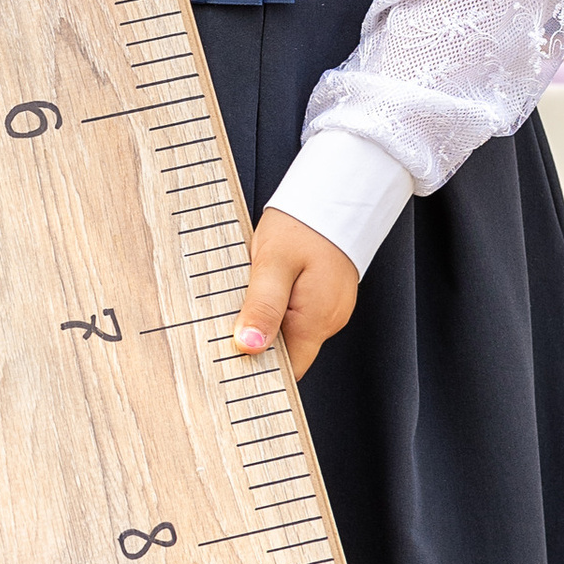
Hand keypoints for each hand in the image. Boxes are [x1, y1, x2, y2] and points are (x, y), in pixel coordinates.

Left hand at [233, 207, 358, 381]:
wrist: (335, 193)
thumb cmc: (304, 224)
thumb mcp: (274, 262)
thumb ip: (262, 306)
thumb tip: (249, 347)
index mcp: (316, 320)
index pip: (288, 370)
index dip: (259, 370)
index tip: (230, 363)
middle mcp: (328, 321)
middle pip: (287, 353)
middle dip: (258, 344)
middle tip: (229, 323)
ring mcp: (329, 309)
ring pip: (290, 333)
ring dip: (266, 322)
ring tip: (246, 298)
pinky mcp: (324, 297)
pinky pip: (297, 314)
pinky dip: (277, 307)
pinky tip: (264, 287)